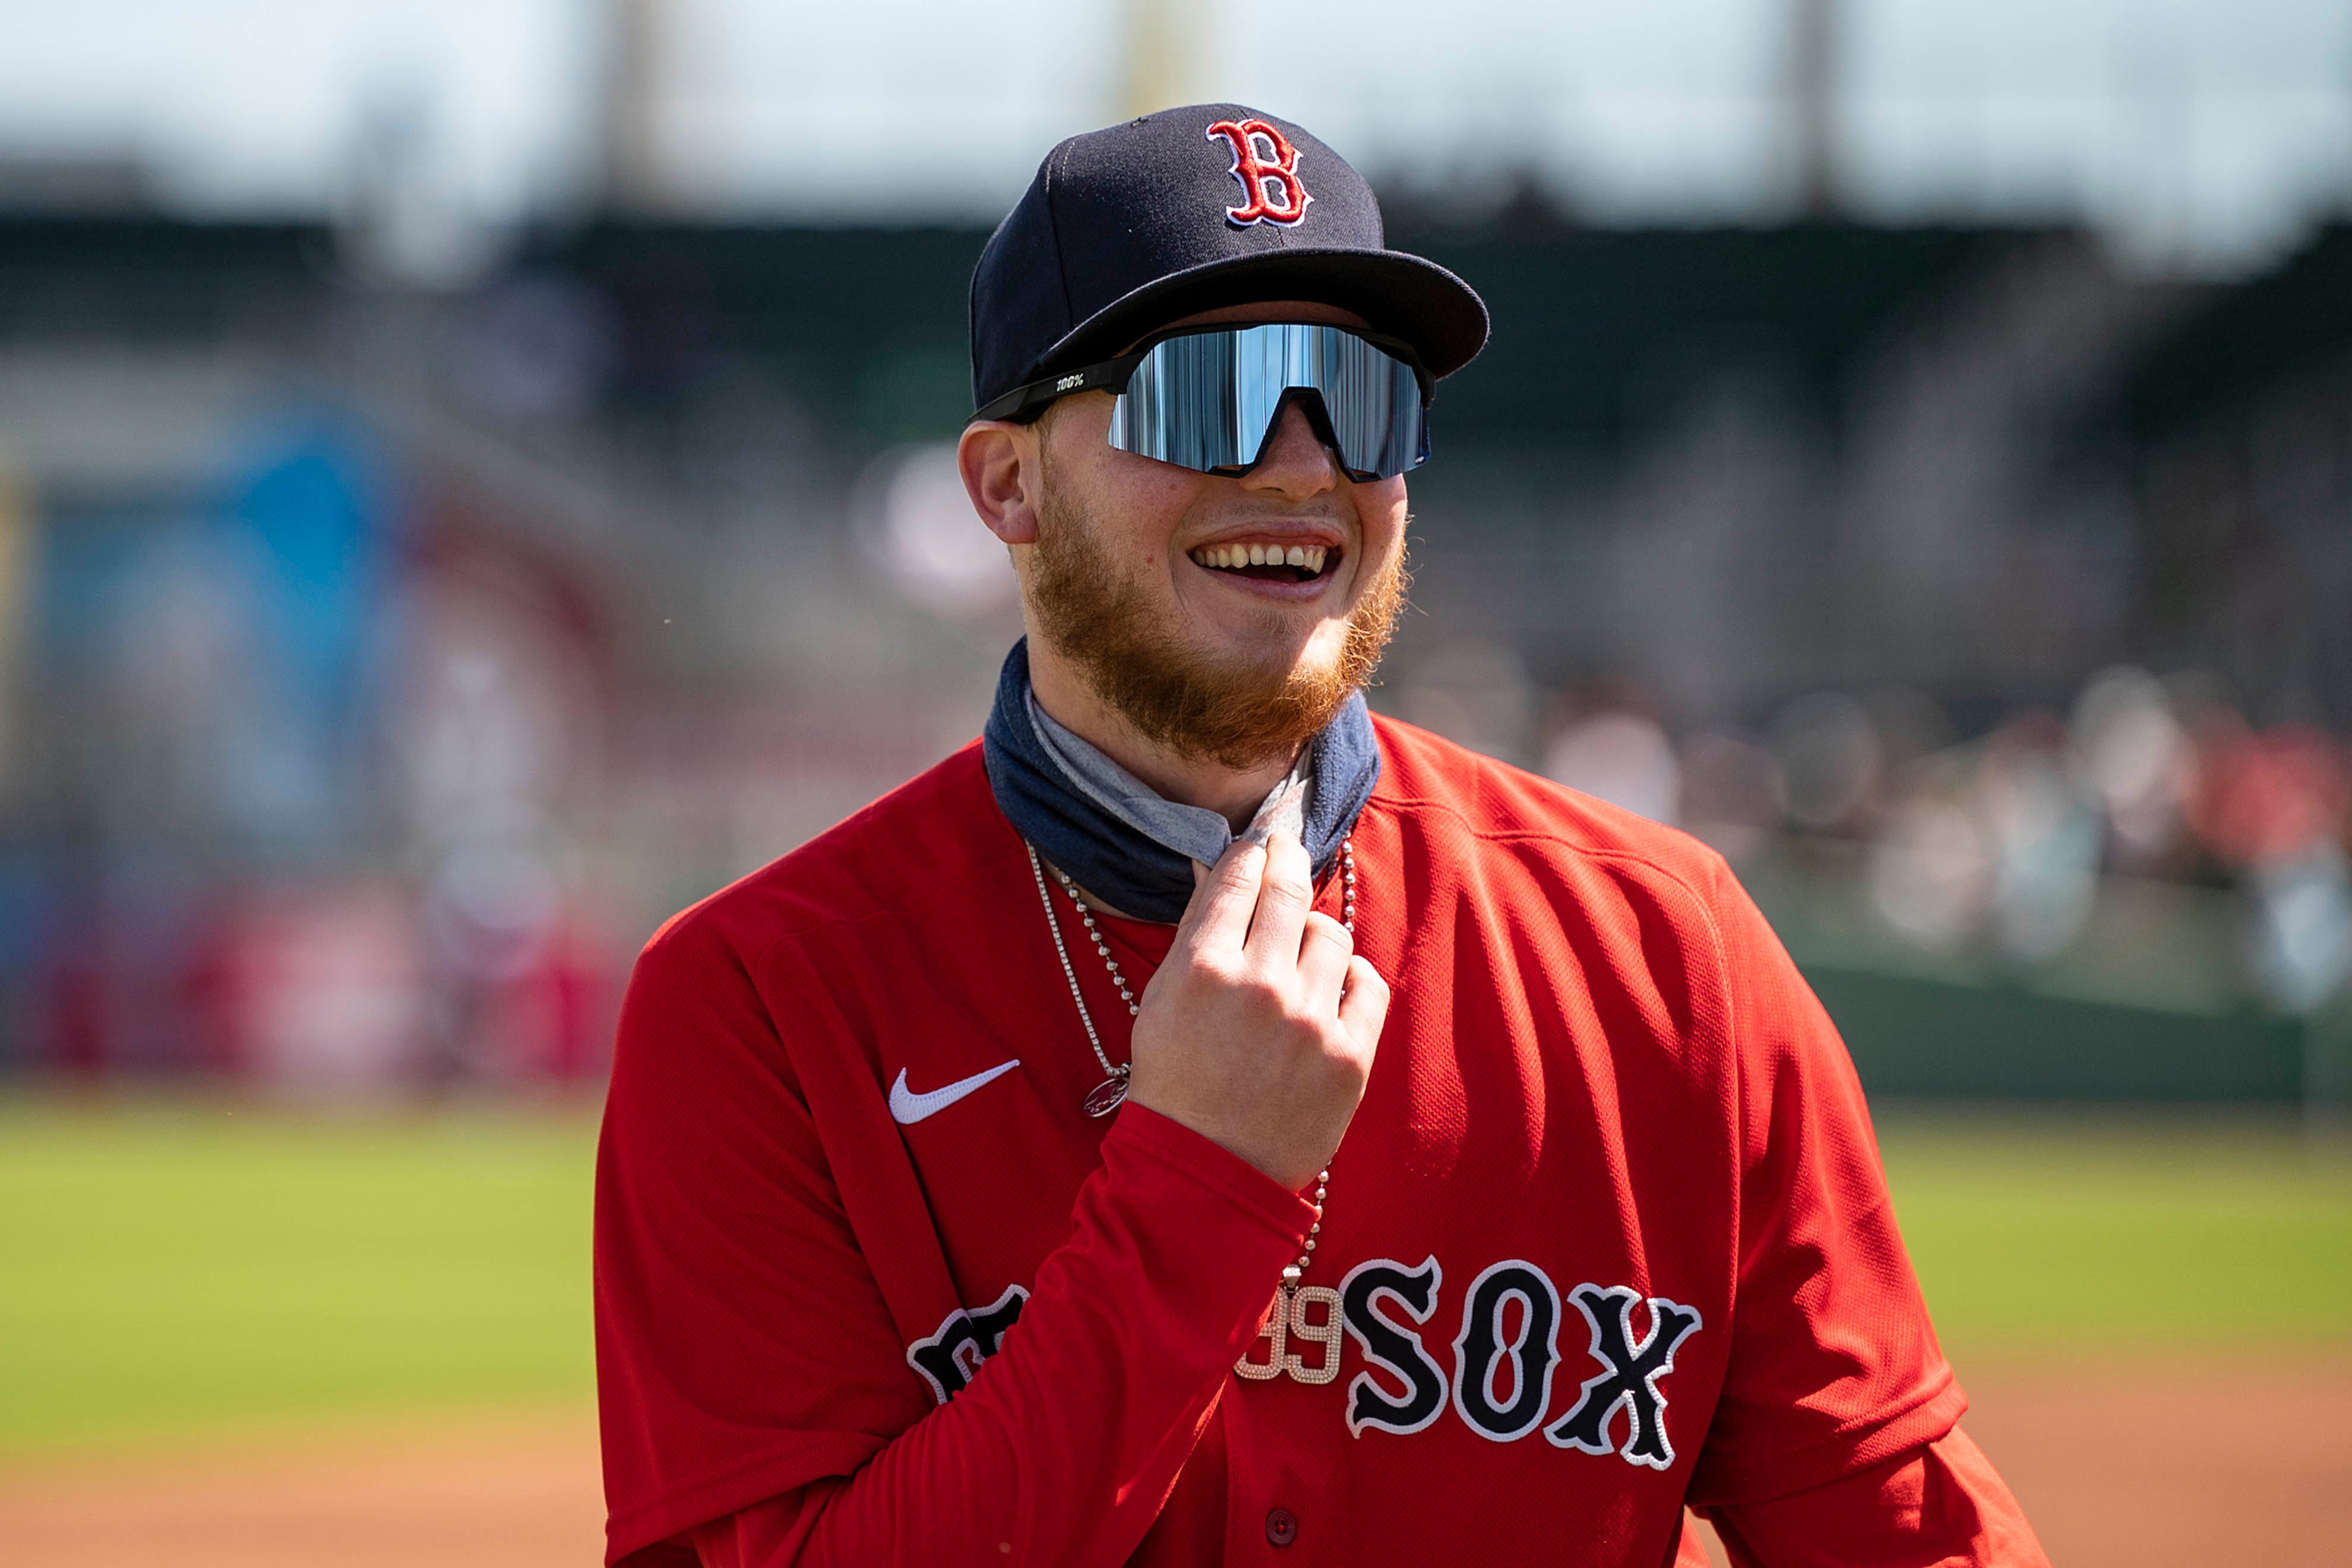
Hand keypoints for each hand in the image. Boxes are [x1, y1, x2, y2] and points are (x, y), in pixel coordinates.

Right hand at [1125, 831, 1389, 1192]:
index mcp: (1203, 968)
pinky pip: (1368, 983)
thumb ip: (1197, 930)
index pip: (1241, 875)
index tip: (1260, 848)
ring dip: (1314, 936)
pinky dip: (1350, 978)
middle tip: (1288, 856)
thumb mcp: (1163, 1000)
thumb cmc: (1174, 1084)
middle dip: (1289, 863)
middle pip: (1291, 891)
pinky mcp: (1350, 1056)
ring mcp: (1311, 1021)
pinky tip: (1330, 991)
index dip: (1253, 852)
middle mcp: (1260, 986)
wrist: (1206, 1172)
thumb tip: (1223, 867)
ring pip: (1332, 935)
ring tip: (1297, 958)